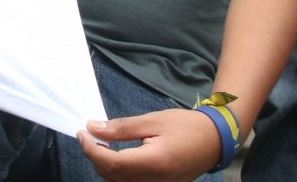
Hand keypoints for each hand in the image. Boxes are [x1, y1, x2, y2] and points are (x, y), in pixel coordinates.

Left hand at [76, 108, 223, 181]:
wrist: (214, 141)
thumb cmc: (186, 126)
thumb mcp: (153, 120)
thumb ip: (122, 127)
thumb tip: (93, 128)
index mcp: (155, 162)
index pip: (112, 164)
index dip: (91, 150)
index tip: (82, 133)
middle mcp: (155, 181)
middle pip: (112, 177)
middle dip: (95, 157)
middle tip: (91, 136)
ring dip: (105, 167)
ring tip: (103, 145)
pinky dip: (118, 174)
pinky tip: (118, 157)